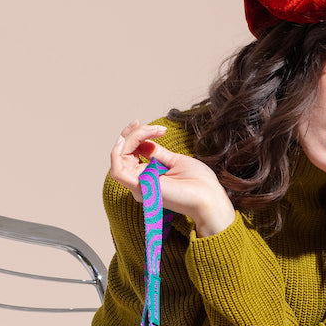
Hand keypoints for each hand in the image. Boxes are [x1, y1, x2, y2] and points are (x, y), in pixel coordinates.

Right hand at [110, 121, 235, 236]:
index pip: (131, 154)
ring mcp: (138, 186)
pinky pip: (117, 170)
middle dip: (133, 133)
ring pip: (119, 157)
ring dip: (131, 138)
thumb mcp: (175, 161)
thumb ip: (156, 152)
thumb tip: (143, 141)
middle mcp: (139, 183)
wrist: (208, 197)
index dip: (137, 136)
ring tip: (149, 130)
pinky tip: (129, 140)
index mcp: (147, 177)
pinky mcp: (139, 188)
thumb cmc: (198, 183)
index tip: (157, 128)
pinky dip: (119, 152)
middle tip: (153, 127)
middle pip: (123, 153)